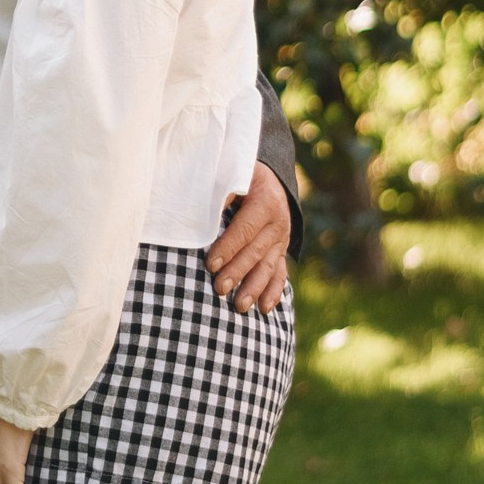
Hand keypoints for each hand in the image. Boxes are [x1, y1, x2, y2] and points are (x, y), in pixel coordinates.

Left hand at [207, 160, 291, 313]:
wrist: (271, 177)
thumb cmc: (241, 174)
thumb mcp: (233, 174)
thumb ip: (220, 192)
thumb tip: (201, 215)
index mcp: (266, 201)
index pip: (245, 229)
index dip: (228, 247)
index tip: (211, 264)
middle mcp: (278, 222)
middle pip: (255, 251)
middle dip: (237, 272)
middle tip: (219, 289)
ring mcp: (282, 239)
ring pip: (268, 266)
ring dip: (254, 288)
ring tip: (239, 307)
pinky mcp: (281, 250)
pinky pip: (280, 273)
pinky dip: (274, 291)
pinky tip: (265, 309)